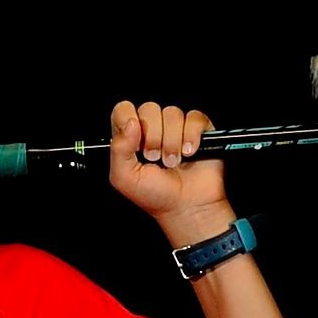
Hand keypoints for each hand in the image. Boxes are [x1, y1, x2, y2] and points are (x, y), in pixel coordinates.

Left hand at [109, 100, 229, 232]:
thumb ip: (118, 149)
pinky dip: (191, 136)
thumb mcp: (124, 178)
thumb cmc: (156, 196)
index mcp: (131, 137)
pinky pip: (194, 118)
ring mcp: (176, 128)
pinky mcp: (198, 130)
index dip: (129, 122)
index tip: (135, 144)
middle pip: (149, 108)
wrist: (187, 208)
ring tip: (173, 161)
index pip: (124, 110)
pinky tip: (189, 153)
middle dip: (153, 137)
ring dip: (172, 142)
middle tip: (155, 158)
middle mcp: (153, 129)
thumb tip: (131, 123)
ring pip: (172, 113)